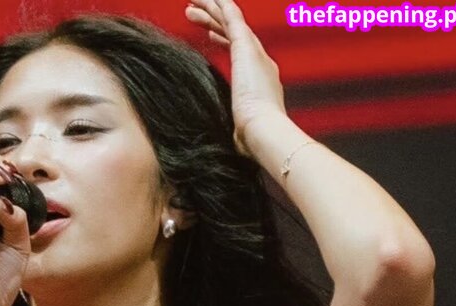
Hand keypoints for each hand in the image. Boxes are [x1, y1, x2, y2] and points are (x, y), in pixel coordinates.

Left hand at [185, 0, 286, 153]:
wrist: (265, 132)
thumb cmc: (253, 141)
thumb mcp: (240, 132)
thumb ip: (235, 129)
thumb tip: (229, 141)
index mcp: (260, 81)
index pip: (240, 53)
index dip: (225, 40)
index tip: (211, 36)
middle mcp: (260, 63)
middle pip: (233, 33)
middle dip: (214, 21)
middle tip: (194, 13)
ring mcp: (255, 53)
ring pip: (230, 21)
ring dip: (211, 10)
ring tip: (191, 4)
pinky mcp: (246, 47)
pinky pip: (232, 17)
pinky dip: (220, 6)